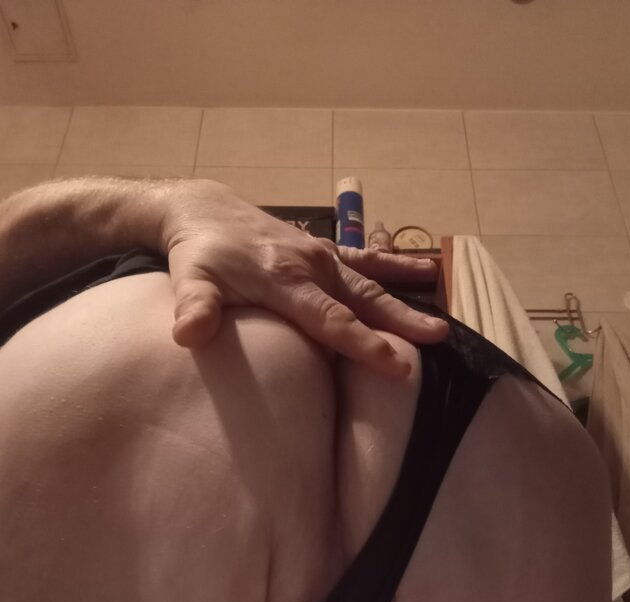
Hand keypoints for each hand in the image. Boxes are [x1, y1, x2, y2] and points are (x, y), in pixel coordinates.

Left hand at [158, 180, 447, 377]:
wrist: (204, 209)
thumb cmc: (198, 253)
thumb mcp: (190, 279)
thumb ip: (195, 307)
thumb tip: (188, 335)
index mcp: (286, 280)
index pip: (329, 319)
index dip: (362, 343)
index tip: (393, 365)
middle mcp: (312, 266)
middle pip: (361, 299)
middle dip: (399, 321)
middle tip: (437, 338)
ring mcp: (321, 256)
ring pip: (370, 282)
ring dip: (405, 299)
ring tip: (441, 319)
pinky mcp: (323, 250)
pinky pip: (365, 259)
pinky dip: (394, 265)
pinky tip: (426, 270)